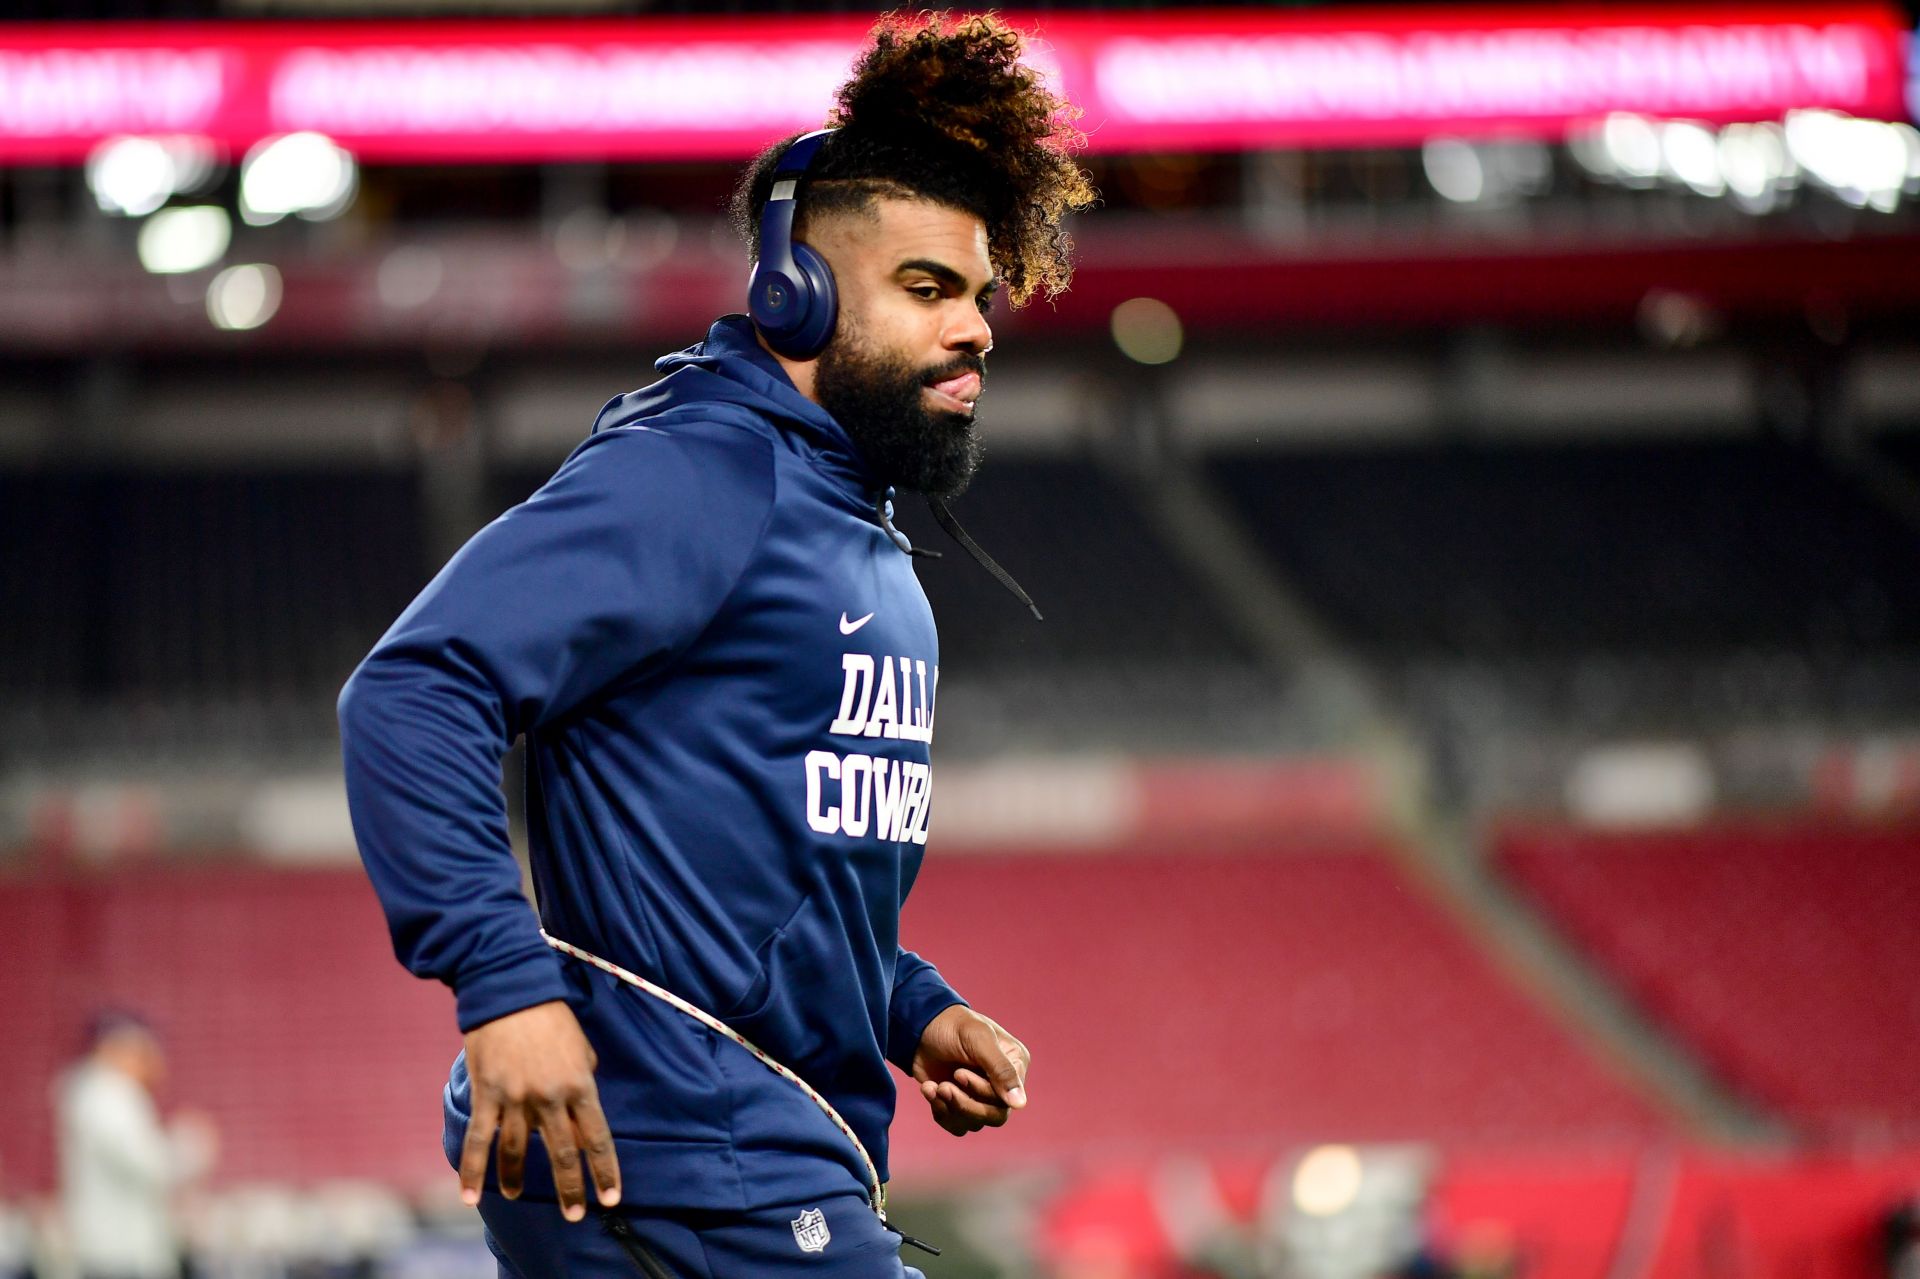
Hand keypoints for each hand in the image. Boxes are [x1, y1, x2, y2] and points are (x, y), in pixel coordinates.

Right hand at [459, 1000, 621, 1220]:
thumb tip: (583, 1104)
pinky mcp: (488, 1094)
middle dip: (570, 1188)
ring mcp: (517, 1098)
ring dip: (517, 1180)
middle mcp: (550, 1097)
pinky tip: (470, 1197)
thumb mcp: (581, 1045)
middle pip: (563, 1153)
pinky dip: (474, 1171)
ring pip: (517, 1152)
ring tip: (518, 1196)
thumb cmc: (551, 1015)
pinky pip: (479, 1141)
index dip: (604, 1171)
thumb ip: (584, 1077)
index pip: (597, 1138)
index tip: (611, 1198)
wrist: (510, 991)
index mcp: (580, 1085)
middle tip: (574, 1215)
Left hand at [909, 1004, 1029, 1135]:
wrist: (920, 1027)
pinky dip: (940, 1112)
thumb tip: (1020, 1104)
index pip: (1007, 1097)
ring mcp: (980, 1096)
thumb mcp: (978, 1039)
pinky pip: (957, 1125)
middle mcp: (1002, 1084)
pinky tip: (928, 1089)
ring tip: (932, 1086)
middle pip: (994, 1116)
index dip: (981, 1092)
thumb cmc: (953, 1026)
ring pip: (974, 1123)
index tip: (958, 1073)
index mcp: (1015, 1064)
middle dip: (965, 1104)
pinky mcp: (959, 1104)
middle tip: (943, 1086)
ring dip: (949, 1107)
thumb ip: (1001, 1069)